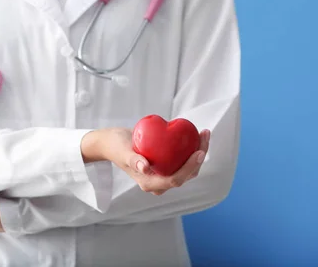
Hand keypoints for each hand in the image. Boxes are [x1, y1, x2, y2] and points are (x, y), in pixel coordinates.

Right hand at [84, 128, 209, 195]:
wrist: (114, 143)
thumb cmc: (116, 147)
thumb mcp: (123, 151)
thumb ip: (133, 160)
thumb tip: (144, 168)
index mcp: (149, 183)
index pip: (175, 180)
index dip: (189, 168)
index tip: (199, 151)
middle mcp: (159, 183)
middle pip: (186, 175)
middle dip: (199, 157)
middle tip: (204, 135)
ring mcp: (163, 175)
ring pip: (188, 169)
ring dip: (199, 152)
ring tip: (204, 133)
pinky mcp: (167, 166)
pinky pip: (183, 161)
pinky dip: (192, 149)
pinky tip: (197, 135)